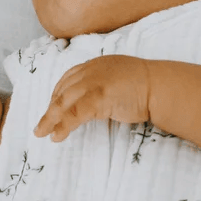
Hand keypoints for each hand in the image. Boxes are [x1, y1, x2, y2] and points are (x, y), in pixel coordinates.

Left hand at [34, 55, 152, 141]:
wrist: (160, 87)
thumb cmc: (145, 85)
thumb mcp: (118, 78)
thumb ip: (102, 84)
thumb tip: (92, 100)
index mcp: (95, 64)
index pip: (68, 78)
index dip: (57, 95)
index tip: (51, 108)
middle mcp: (91, 70)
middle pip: (62, 90)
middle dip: (50, 109)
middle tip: (40, 126)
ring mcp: (94, 82)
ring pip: (65, 102)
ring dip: (51, 119)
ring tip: (43, 133)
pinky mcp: (99, 97)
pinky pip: (75, 113)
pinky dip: (63, 125)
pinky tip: (57, 136)